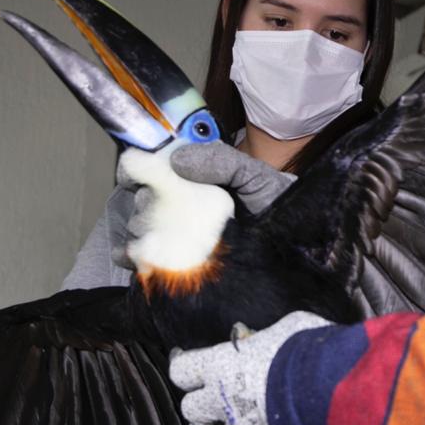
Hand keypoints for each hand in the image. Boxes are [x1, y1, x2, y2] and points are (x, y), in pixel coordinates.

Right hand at [117, 142, 295, 267]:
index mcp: (192, 178)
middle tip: (160, 213)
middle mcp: (178, 205)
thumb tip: (177, 162)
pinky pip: (141, 259)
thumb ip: (222, 160)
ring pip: (136, 228)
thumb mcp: (254, 175)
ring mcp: (175, 236)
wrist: (296, 245)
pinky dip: (129, 257)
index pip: (148, 168)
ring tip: (153, 240)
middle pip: (139, 200)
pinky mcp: (175, 265)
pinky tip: (135, 258)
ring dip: (138, 232)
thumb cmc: (275, 203)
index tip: (133, 175)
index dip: (134, 169)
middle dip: (143, 205)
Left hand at [168, 311, 331, 424]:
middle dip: (202, 403)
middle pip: (191, 410)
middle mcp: (225, 403)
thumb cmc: (308, 355)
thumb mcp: (286, 328)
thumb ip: (263, 336)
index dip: (185, 368)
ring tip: (268, 406)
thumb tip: (255, 338)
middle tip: (219, 394)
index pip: (181, 371)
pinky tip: (291, 421)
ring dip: (242, 420)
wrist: (334, 396)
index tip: (190, 364)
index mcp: (222, 367)